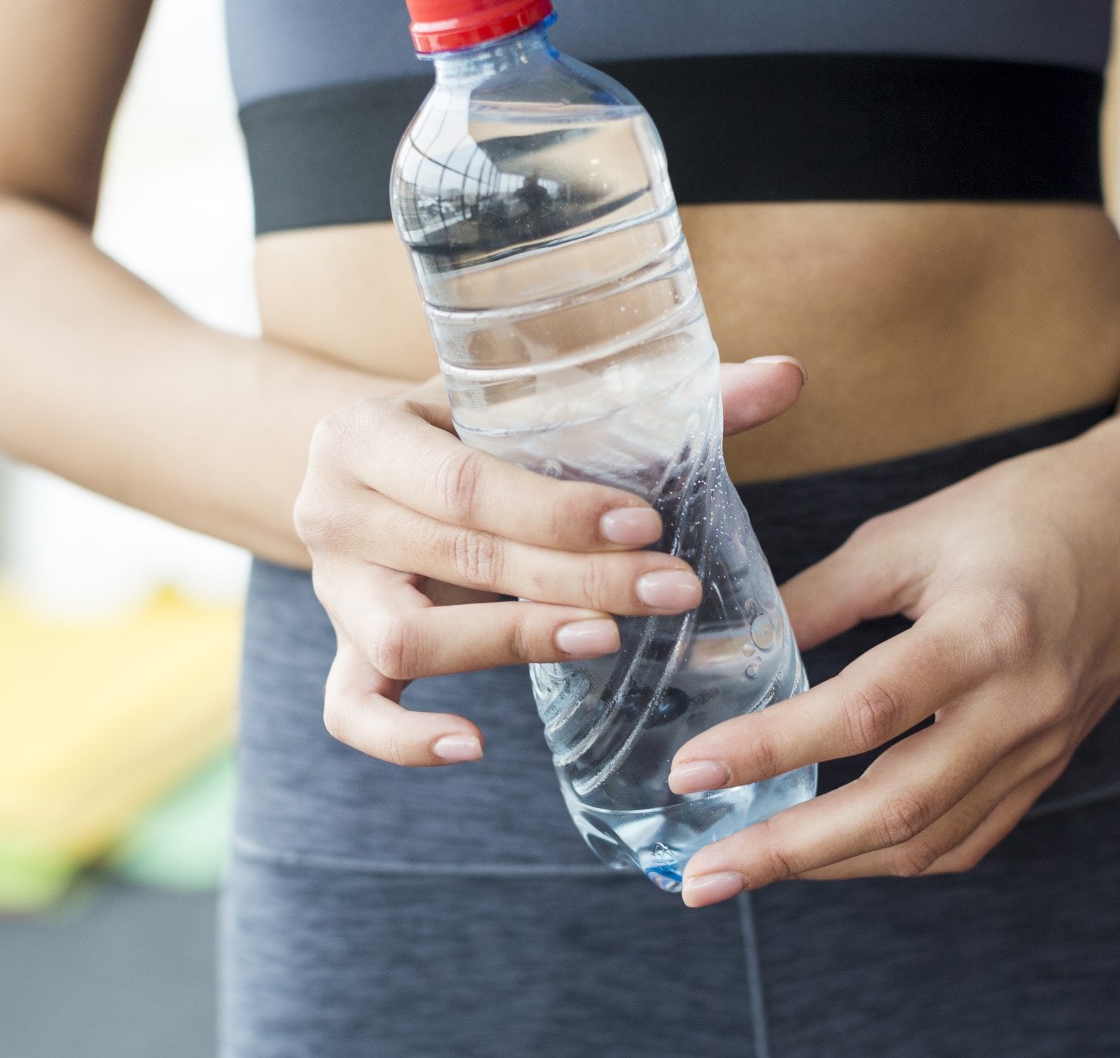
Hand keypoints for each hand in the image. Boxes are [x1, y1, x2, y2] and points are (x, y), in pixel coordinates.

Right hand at [296, 357, 806, 766]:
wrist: (365, 461)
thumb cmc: (467, 426)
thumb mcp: (529, 399)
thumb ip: (655, 395)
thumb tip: (788, 376)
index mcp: (365, 429)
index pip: (465, 481)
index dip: (558, 511)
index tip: (647, 526)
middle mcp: (331, 507)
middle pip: (460, 556)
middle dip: (576, 578)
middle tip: (672, 590)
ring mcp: (333, 589)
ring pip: (409, 637)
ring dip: (513, 642)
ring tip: (604, 640)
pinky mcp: (342, 649)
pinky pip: (352, 710)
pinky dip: (403, 738)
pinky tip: (475, 743)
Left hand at [667, 414, 1119, 905]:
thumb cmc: (1028, 510)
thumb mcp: (912, 533)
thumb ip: (822, 597)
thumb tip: (734, 654)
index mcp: (983, 634)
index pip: (860, 713)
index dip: (769, 749)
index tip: (691, 772)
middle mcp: (1019, 708)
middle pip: (894, 809)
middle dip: (788, 851)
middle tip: (703, 875)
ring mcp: (1041, 748)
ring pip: (929, 840)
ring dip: (831, 867)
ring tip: (750, 869)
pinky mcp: (1049, 766)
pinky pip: (967, 837)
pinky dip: (894, 856)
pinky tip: (836, 854)